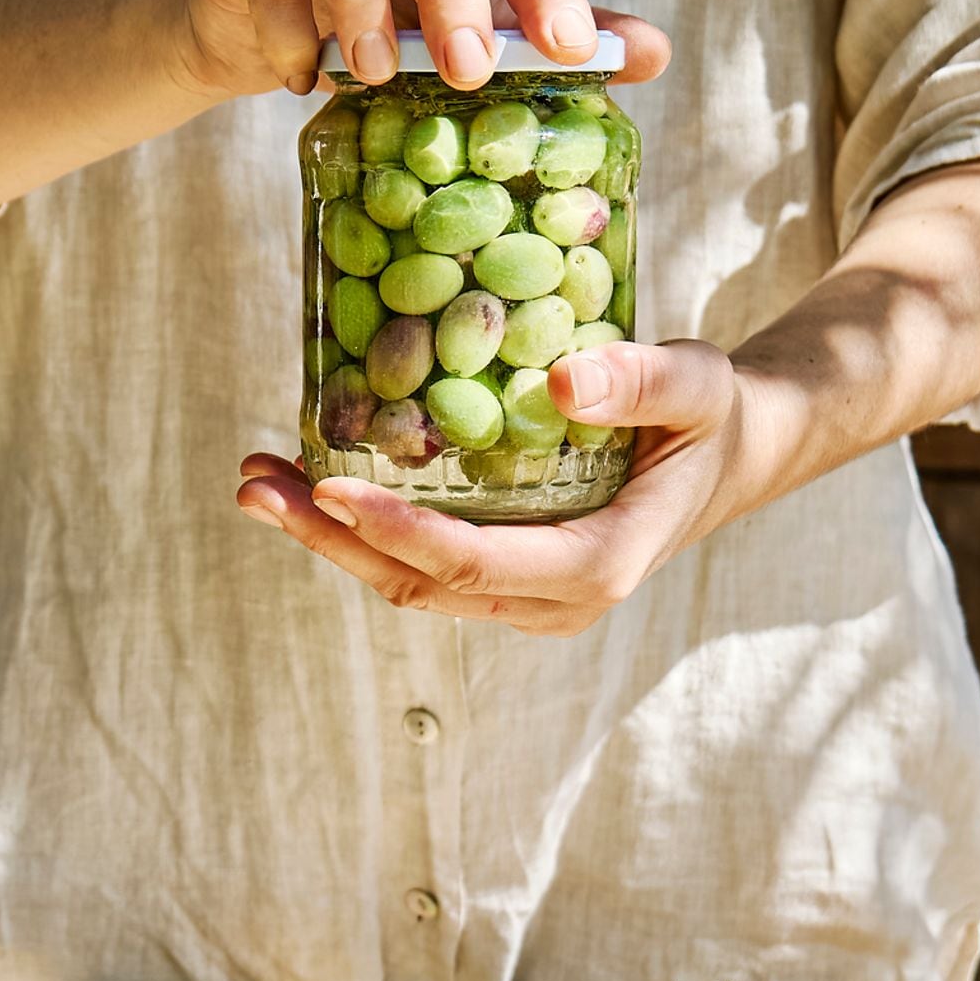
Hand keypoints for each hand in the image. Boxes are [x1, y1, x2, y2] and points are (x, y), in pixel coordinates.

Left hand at [237, 341, 754, 636]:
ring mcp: (525, 599)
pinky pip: (423, 566)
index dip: (393, 531)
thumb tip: (555, 380)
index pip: (471, 563)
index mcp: (596, 566)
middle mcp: (551, 600)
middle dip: (328, 540)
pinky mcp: (507, 577)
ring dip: (328, 538)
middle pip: (418, 586)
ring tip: (256, 479)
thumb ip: (637, 381)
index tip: (326, 487)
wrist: (728, 460)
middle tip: (252, 484)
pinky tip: (311, 481)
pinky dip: (361, 529)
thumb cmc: (710, 418)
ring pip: (409, 585)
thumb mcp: (695, 384)